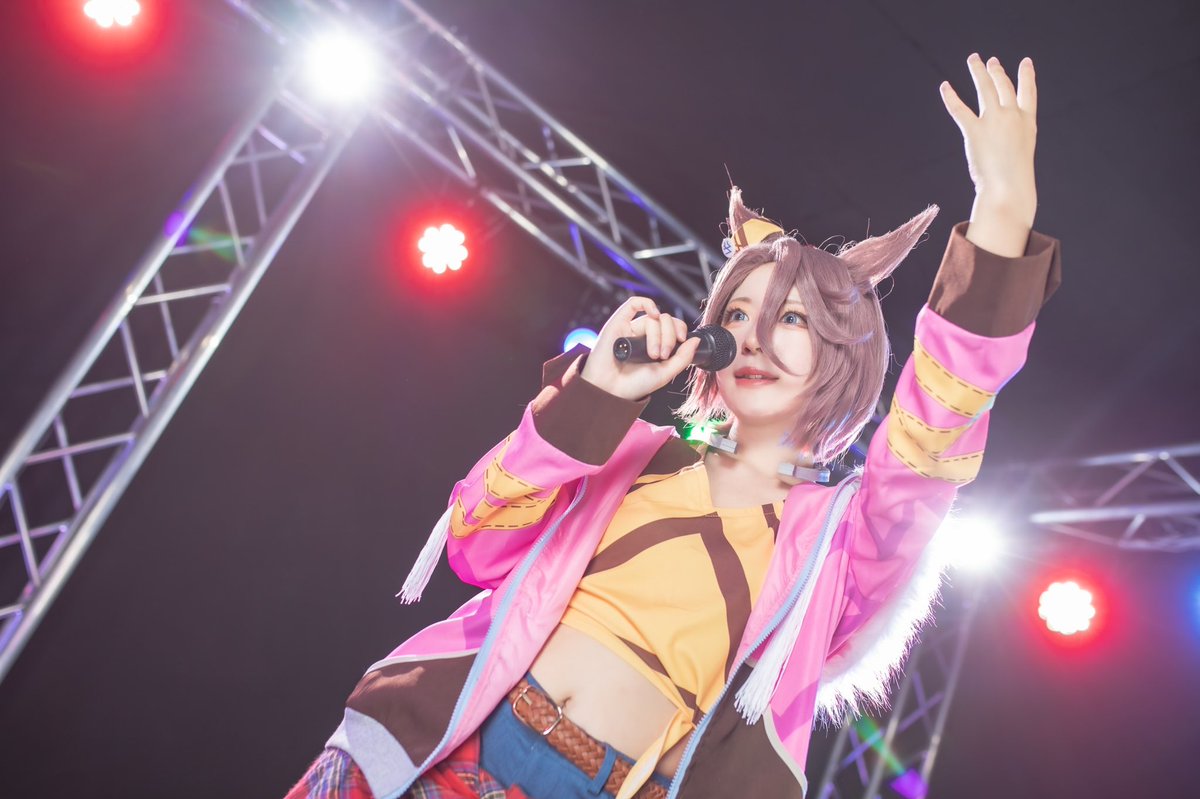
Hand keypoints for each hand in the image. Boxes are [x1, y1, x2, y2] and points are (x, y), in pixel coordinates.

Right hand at [579, 297, 700, 400]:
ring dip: (658, 336)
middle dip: (669, 337)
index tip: (681, 343)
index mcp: (656, 344)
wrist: (610, 390)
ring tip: (652, 354)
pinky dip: (648, 304)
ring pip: (653, 319)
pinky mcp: (618, 323)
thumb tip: (696, 339)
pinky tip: (653, 315)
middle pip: (665, 321)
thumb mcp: (665, 373)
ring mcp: (631, 328)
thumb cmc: (634, 384)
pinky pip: (634, 303)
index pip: (673, 327)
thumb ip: (683, 358)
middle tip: (662, 355)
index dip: (680, 330)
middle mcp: (644, 335)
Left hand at [940, 54, 1037, 227]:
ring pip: (985, 88)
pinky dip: (951, 96)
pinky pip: (959, 109)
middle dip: (996, 72)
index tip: (1025, 62)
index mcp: (1027, 122)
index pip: (1028, 93)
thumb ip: (1012, 140)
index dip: (1026, 76)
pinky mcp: (974, 130)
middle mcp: (1012, 116)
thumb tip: (1002, 143)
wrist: (1008, 187)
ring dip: (978, 71)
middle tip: (990, 61)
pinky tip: (945, 86)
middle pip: (1004, 86)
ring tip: (973, 59)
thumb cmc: (1015, 178)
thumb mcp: (1020, 153)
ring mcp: (993, 121)